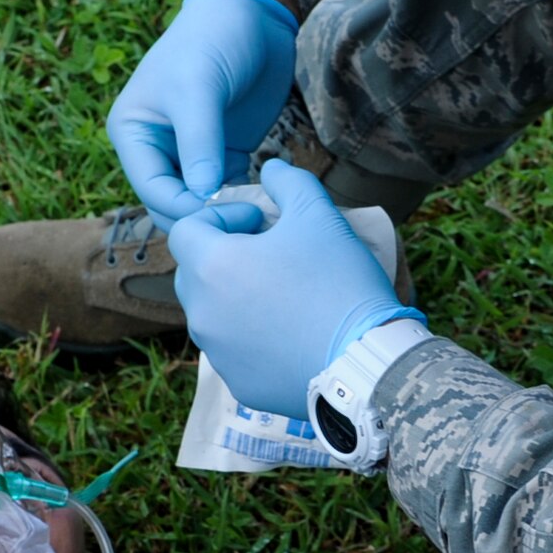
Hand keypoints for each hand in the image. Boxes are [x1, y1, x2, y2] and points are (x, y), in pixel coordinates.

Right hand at [106, 0, 298, 222]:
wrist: (252, 12)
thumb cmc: (212, 39)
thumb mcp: (199, 89)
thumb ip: (199, 144)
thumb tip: (201, 198)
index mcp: (132, 132)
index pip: (150, 189)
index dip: (182, 208)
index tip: (218, 214)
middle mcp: (155, 148)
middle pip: (170, 203)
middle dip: (200, 216)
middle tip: (240, 219)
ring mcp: (189, 153)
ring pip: (197, 203)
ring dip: (222, 213)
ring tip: (254, 213)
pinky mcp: (222, 153)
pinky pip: (224, 191)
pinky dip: (240, 200)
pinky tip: (263, 201)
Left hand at [167, 159, 417, 420]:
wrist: (366, 363)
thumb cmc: (338, 283)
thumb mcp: (318, 215)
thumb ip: (288, 181)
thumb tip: (272, 168)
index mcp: (211, 267)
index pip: (186, 229)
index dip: (221, 216)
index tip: (260, 223)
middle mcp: (201, 313)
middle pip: (194, 272)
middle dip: (224, 256)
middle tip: (270, 254)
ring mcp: (218, 353)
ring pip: (213, 313)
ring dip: (237, 296)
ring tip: (284, 293)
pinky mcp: (239, 384)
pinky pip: (234, 350)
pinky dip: (253, 337)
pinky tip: (292, 332)